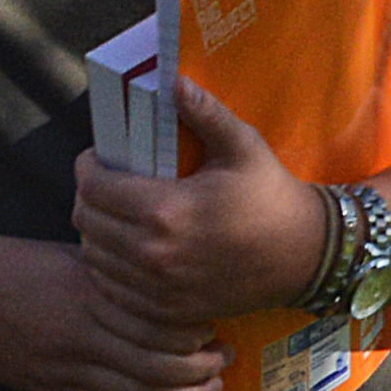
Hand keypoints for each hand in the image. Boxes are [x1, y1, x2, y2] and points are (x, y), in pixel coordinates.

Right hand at [0, 225, 230, 390]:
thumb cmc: (7, 264)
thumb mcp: (68, 257)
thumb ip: (114, 278)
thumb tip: (164, 288)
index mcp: (87, 294)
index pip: (160, 322)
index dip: (197, 329)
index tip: (218, 320)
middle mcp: (81, 336)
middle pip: (161, 367)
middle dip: (202, 369)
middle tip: (225, 357)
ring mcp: (65, 370)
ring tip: (208, 386)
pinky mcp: (53, 390)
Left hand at [71, 67, 346, 337]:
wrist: (305, 257)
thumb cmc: (271, 196)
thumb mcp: (242, 146)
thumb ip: (204, 112)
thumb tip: (171, 79)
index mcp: (166, 210)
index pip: (92, 186)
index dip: (88, 166)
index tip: (100, 158)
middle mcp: (154, 254)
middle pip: (85, 221)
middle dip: (89, 197)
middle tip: (106, 184)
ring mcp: (158, 289)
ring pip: (94, 257)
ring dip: (97, 232)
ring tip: (116, 215)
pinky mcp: (165, 311)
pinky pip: (112, 289)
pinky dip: (111, 268)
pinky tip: (128, 250)